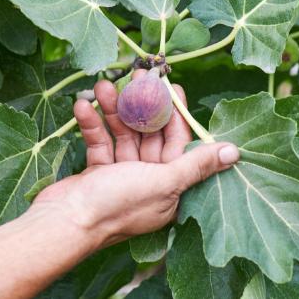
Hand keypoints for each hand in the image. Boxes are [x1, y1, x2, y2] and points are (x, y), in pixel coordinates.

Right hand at [31, 70, 239, 248]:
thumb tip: (234, 152)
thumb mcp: (163, 182)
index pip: (179, 142)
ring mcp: (122, 176)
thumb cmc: (115, 206)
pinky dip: (92, 124)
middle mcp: (149, 181)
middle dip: (141, 105)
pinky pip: (100, 141)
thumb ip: (196, 164)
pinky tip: (83, 106)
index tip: (170, 86)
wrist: (63, 224)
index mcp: (171, 188)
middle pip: (150, 134)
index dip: (175, 114)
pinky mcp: (98, 172)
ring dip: (113, 109)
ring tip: (103, 86)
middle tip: (136, 75)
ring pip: (123, 133)